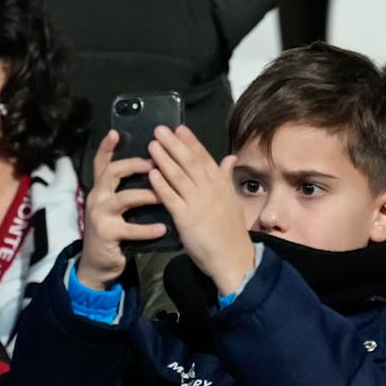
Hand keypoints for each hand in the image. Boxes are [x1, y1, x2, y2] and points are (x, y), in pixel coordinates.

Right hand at [80, 130, 164, 289]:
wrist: (99, 264)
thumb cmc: (115, 230)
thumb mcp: (117, 207)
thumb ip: (129, 188)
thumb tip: (155, 168)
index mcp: (102, 188)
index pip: (101, 163)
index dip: (107, 147)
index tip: (116, 132)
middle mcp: (97, 197)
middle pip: (112, 172)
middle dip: (134, 165)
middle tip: (155, 163)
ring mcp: (100, 215)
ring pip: (124, 198)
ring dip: (147, 195)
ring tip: (164, 196)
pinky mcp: (106, 233)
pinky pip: (130, 228)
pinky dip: (148, 229)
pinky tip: (162, 228)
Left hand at [148, 125, 251, 296]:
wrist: (233, 258)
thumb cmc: (231, 232)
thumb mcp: (232, 201)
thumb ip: (226, 178)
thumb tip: (230, 157)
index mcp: (221, 185)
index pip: (205, 159)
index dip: (191, 142)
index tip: (180, 128)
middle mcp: (210, 190)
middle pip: (190, 163)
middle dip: (174, 145)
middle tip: (160, 129)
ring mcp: (198, 203)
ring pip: (179, 176)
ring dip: (165, 159)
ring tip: (152, 145)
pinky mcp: (187, 218)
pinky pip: (172, 198)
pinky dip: (162, 184)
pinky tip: (152, 173)